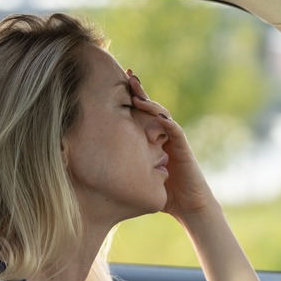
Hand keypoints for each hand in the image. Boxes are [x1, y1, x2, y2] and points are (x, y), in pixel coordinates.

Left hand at [127, 70, 217, 220]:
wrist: (188, 206)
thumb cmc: (163, 193)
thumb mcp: (137, 176)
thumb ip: (122, 168)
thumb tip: (92, 167)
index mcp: (151, 138)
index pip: (139, 114)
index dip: (129, 99)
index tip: (113, 83)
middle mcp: (162, 134)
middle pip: (150, 107)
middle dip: (139, 91)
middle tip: (127, 74)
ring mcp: (173, 139)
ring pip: (161, 114)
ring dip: (150, 103)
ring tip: (137, 92)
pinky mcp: (183, 147)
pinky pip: (174, 130)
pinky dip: (166, 121)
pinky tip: (156, 114)